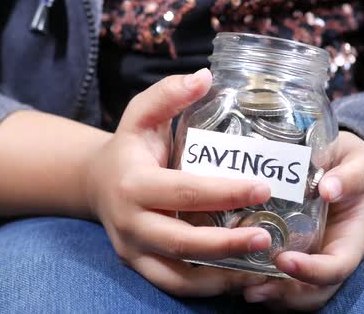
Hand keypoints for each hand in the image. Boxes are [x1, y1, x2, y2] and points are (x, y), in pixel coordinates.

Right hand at [85, 69, 273, 296]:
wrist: (96, 183)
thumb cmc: (129, 147)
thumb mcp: (141, 114)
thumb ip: (168, 94)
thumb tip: (205, 77)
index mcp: (134, 183)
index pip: (185, 191)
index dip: (226, 191)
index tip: (263, 188)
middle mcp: (131, 223)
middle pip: (182, 242)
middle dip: (227, 243)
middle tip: (268, 238)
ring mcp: (133, 250)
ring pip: (178, 277)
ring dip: (222, 277)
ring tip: (261, 268)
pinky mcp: (140, 266)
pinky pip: (175, 285)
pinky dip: (208, 287)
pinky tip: (241, 276)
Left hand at [243, 131, 363, 310]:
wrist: (342, 163)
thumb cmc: (353, 164)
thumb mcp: (361, 163)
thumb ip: (350, 176)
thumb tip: (328, 189)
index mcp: (353, 239)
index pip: (337, 268)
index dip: (312, 272)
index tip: (283, 261)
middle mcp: (334, 256)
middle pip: (315, 292)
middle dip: (285, 294)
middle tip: (253, 288)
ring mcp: (314, 259)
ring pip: (297, 293)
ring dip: (272, 295)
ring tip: (244, 288)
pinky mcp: (295, 254)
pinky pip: (281, 281)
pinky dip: (263, 284)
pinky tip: (240, 276)